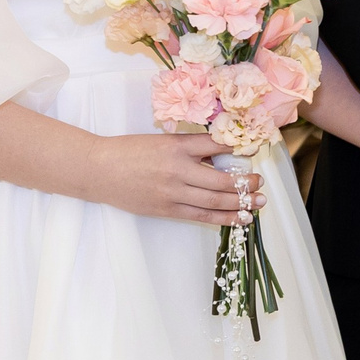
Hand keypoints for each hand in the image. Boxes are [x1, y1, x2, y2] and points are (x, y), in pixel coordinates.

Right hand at [86, 131, 251, 225]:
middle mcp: (178, 169)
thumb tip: (221, 153)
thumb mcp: (161, 141)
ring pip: (215, 201)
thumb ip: (189, 148)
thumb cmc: (130, 151)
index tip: (255, 150)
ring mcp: (172, 192)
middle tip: (260, 183)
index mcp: (177, 146)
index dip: (240, 148)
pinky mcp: (166, 209)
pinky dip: (223, 218)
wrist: (99, 170)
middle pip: (222, 179)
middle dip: (246, 183)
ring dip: (241, 203)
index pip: (217, 145)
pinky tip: (239, 218)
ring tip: (258, 202)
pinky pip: (201, 216)